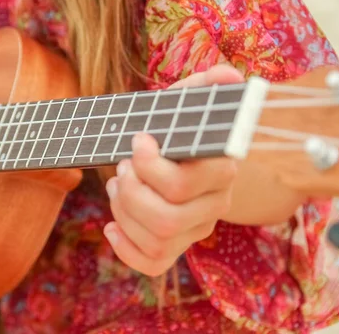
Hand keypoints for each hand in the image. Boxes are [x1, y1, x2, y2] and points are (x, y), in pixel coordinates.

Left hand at [103, 65, 243, 276]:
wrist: (178, 155)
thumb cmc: (176, 128)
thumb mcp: (186, 103)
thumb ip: (206, 87)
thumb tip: (228, 75)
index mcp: (221, 170)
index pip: (184, 185)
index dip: (151, 167)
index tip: (137, 140)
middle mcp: (215, 206)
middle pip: (166, 218)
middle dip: (130, 192)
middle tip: (121, 167)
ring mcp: (197, 230)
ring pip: (156, 240)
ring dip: (123, 212)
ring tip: (116, 186)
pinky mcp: (178, 246)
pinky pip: (153, 263)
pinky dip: (125, 249)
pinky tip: (111, 227)